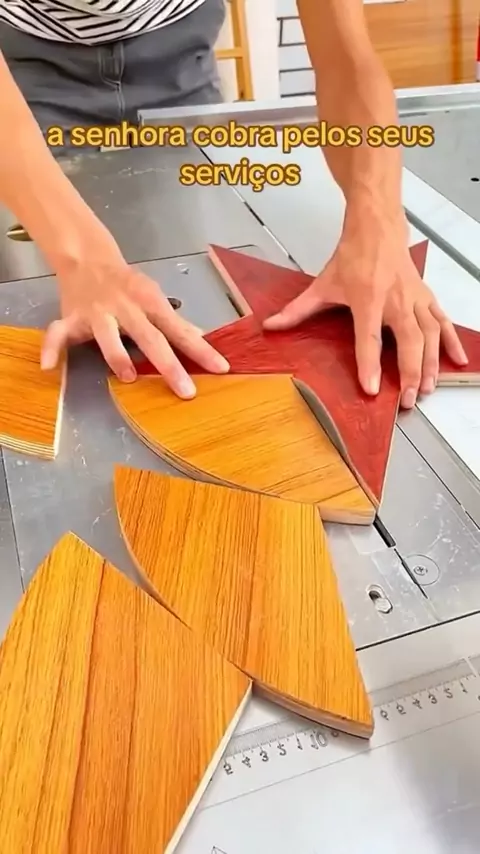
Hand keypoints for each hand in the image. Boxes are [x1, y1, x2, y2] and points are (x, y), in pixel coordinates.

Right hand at [40, 225, 229, 397]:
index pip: (180, 330)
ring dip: (117, 355)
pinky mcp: (73, 317)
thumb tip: (200, 337)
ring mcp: (98, 313)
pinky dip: (51, 348)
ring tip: (128, 377)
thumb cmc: (126, 283)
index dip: (200, 350)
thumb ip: (173, 321)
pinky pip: (58, 333)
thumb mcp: (153, 297)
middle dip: (169, 365)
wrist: (87, 257)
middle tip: (186, 390)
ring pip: (107, 335)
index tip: (220, 368)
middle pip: (150, 338)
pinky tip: (50, 366)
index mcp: (150, 303)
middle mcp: (126, 308)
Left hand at [263, 211, 467, 407]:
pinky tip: (456, 362)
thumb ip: (297, 310)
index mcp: (367, 298)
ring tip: (425, 389)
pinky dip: (451, 343)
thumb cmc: (353, 255)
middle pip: (407, 341)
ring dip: (430, 364)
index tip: (371, 389)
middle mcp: (394, 300)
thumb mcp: (322, 284)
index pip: (368, 337)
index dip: (369, 364)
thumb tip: (271, 326)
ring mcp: (414, 298)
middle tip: (406, 399)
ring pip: (429, 334)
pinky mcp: (426, 296)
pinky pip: (443, 322)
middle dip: (409, 372)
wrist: (377, 227)